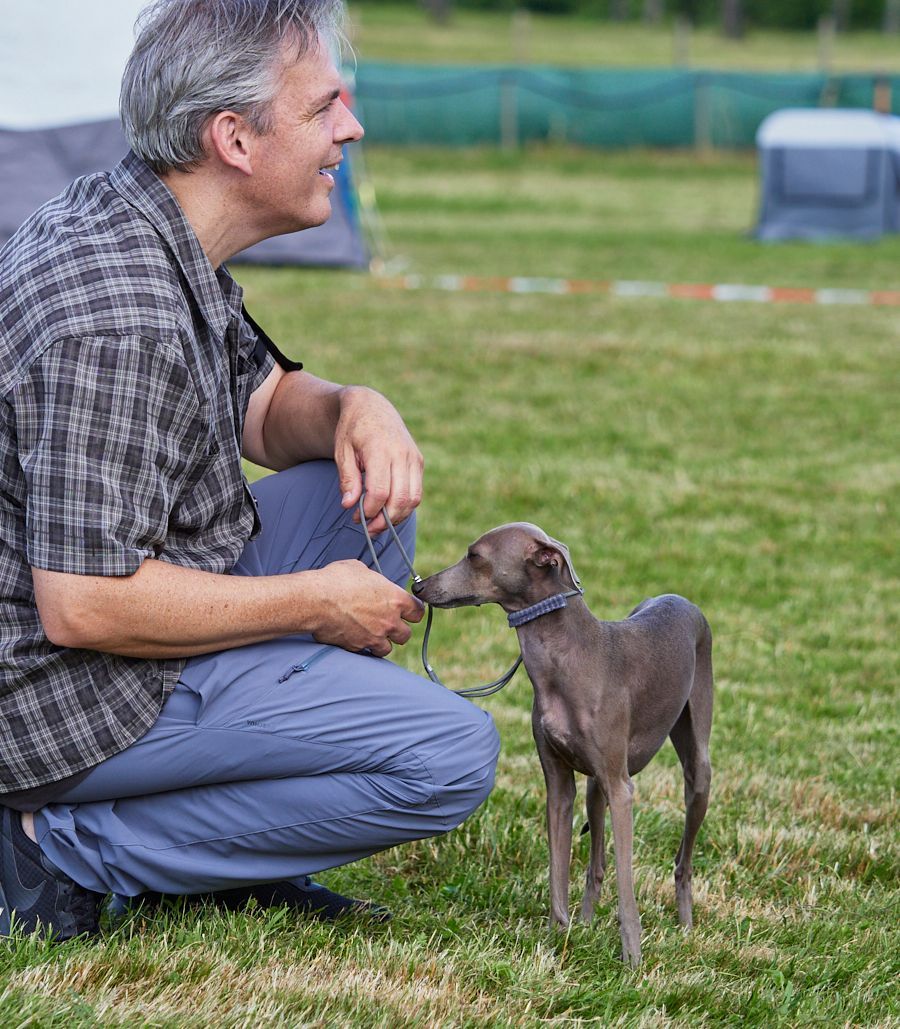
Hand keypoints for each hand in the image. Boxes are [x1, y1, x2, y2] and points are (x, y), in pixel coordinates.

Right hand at [308, 560, 423, 656]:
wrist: (316, 600)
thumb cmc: (337, 580)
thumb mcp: (360, 570)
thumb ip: (374, 581)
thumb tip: (371, 582)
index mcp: (395, 599)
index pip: (417, 612)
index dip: (412, 612)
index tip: (407, 612)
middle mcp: (389, 621)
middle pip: (406, 635)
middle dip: (397, 631)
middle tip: (387, 624)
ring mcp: (375, 637)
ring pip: (388, 648)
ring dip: (382, 643)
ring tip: (371, 634)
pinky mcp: (359, 647)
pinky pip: (367, 652)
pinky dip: (364, 648)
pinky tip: (356, 639)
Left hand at [334, 386, 423, 533]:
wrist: (371, 406)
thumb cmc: (352, 430)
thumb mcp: (342, 451)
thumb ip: (347, 479)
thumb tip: (349, 505)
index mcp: (380, 449)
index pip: (379, 491)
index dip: (369, 511)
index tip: (356, 517)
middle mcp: (402, 454)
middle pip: (399, 499)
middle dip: (384, 520)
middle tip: (368, 527)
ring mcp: (413, 458)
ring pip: (413, 499)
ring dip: (397, 517)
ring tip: (378, 523)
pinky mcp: (418, 462)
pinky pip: (416, 492)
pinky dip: (404, 507)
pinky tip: (388, 511)